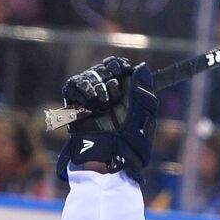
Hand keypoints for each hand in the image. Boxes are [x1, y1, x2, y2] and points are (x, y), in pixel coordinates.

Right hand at [57, 59, 158, 182]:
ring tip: (102, 104)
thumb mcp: (146, 111)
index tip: (122, 70)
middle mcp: (106, 95)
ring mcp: (89, 100)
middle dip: (109, 77)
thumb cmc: (133, 139)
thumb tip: (142, 67)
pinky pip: (74, 84)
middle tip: (113, 97)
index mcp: (123, 94)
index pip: (116, 66)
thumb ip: (145, 87)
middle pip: (102, 68)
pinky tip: (91, 102)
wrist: (112, 154)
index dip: (118, 65)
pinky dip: (83, 89)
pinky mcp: (73, 105)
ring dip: (98, 86)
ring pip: (89, 75)